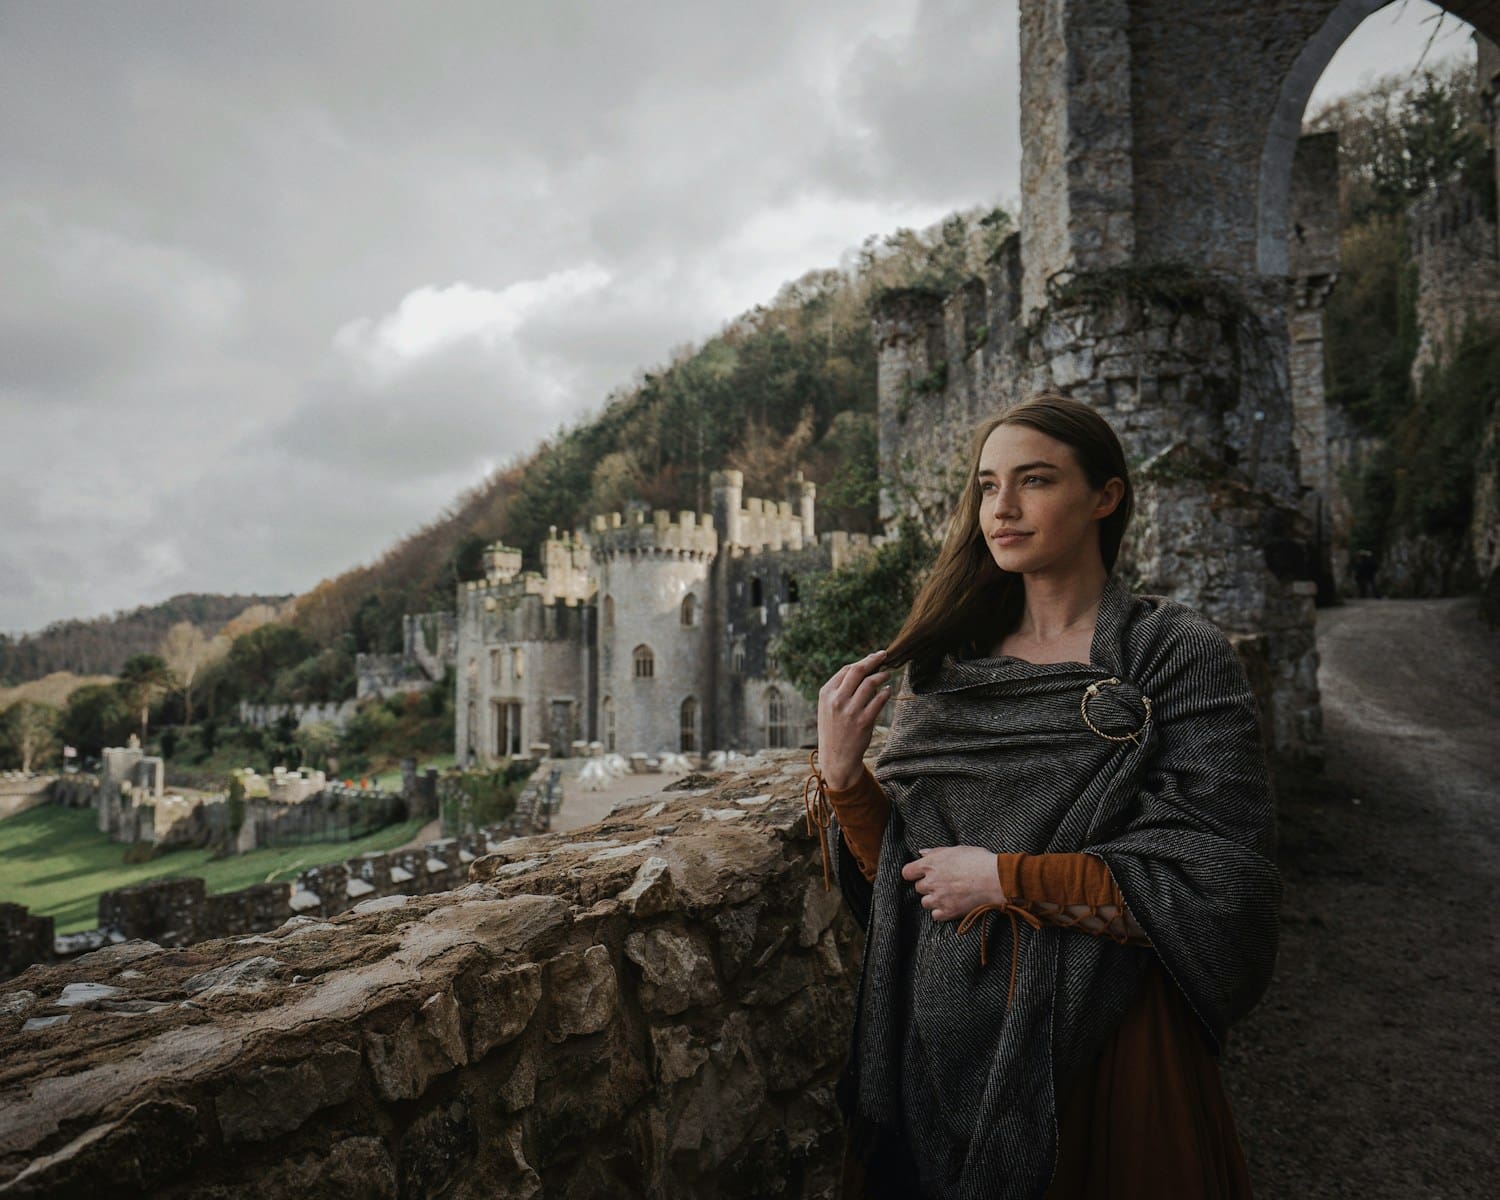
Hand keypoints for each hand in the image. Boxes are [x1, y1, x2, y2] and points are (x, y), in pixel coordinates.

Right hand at [816, 649, 892, 790]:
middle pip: (857, 671)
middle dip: (873, 660)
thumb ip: (840, 689)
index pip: (846, 670)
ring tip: (887, 674)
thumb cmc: (834, 729)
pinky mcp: (863, 721)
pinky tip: (888, 690)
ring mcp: (850, 711)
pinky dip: (885, 692)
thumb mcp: (828, 707)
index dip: (862, 662)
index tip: (873, 658)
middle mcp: (836, 700)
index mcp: (826, 694)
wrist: (836, 757)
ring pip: (870, 683)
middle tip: (884, 655)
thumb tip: (862, 669)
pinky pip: (879, 700)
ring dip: (881, 675)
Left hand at [900, 845, 1004, 921]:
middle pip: (918, 888)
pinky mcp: (948, 911)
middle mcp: (931, 882)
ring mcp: (939, 898)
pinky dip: (941, 912)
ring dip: (934, 900)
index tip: (920, 875)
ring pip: (925, 902)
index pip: (907, 872)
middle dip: (928, 886)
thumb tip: (921, 853)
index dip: (913, 874)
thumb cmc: (979, 860)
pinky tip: (951, 905)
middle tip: (943, 884)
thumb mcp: (956, 849)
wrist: (995, 879)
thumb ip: (936, 852)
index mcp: (931, 864)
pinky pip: (935, 915)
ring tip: (948, 895)